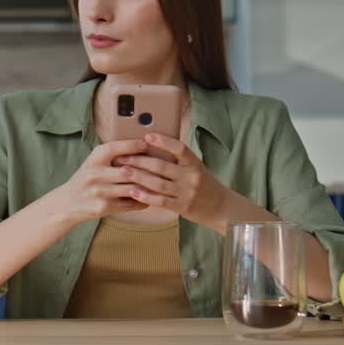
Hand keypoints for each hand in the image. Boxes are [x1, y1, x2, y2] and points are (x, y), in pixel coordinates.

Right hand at [55, 139, 160, 224]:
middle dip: (146, 169)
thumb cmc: (86, 179)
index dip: (130, 145)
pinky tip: (151, 199)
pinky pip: (129, 204)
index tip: (146, 143)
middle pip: (127, 170)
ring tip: (162, 184)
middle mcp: (94, 174)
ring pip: (131, 188)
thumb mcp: (93, 163)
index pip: (113, 148)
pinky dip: (142, 201)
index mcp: (93, 160)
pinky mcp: (103, 207)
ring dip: (148, 187)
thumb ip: (111, 156)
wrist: (67, 203)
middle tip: (163, 167)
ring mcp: (98, 192)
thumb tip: (141, 148)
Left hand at [115, 132, 230, 226]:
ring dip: (138, 177)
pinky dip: (145, 196)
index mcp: (195, 164)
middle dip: (139, 160)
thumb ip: (178, 161)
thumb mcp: (196, 169)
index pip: (180, 148)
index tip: (147, 136)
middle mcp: (191, 177)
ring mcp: (186, 193)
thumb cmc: (205, 185)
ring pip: (157, 183)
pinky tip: (132, 191)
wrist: (222, 208)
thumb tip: (154, 147)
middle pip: (161, 166)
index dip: (163, 141)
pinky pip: (160, 201)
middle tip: (122, 156)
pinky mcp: (182, 207)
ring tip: (122, 171)